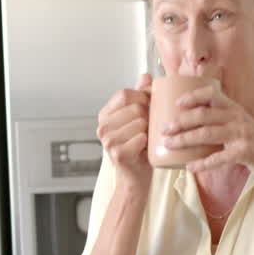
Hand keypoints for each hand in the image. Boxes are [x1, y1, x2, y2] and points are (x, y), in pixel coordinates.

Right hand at [96, 73, 152, 191]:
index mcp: (105, 115)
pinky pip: (141, 138)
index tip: (150, 107)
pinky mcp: (117, 154)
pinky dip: (148, 142)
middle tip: (151, 128)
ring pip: (140, 122)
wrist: (136, 178)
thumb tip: (146, 76)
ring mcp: (108, 141)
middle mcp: (102, 127)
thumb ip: (141, 96)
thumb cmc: (139, 148)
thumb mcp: (139, 119)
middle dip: (149, 115)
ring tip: (148, 139)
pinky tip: (146, 149)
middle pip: (134, 107)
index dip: (142, 97)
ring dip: (150, 130)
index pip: (124, 94)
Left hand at [163, 86, 253, 194]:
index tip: (177, 103)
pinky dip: (202, 163)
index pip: (212, 95)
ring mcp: (241, 135)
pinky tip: (189, 167)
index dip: (193, 96)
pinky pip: (218, 158)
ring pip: (207, 134)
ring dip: (185, 139)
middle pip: (203, 115)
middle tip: (164, 129)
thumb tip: (192, 121)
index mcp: (235, 109)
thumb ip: (222, 120)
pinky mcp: (243, 153)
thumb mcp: (240, 124)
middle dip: (181, 121)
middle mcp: (237, 118)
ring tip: (169, 144)